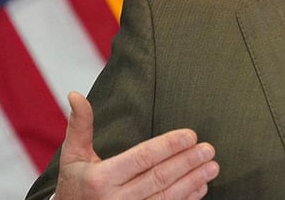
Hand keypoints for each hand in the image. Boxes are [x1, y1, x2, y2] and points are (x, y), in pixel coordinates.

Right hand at [55, 92, 219, 198]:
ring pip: (167, 197)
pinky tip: (201, 187)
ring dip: (192, 181)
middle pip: (159, 177)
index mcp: (101, 179)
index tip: (190, 136)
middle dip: (187, 162)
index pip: (141, 158)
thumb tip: (75, 95)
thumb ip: (79, 126)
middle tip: (208, 149)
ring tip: (212, 167)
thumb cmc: (74, 186)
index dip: (168, 146)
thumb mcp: (72, 157)